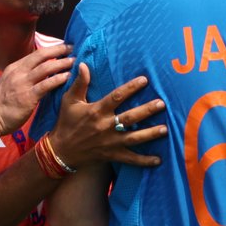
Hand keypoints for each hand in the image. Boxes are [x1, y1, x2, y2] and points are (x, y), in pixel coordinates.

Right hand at [0, 44, 72, 135]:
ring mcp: (23, 83)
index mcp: (14, 68)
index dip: (51, 49)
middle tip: (72, 48)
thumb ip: (22, 76)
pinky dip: (58, 79)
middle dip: (59, 50)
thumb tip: (37, 73)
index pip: (35, 54)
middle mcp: (18, 72)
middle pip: (42, 55)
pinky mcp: (28, 96)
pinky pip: (46, 84)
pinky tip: (67, 77)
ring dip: (62, 63)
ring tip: (74, 61)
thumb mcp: (9, 83)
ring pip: (46, 68)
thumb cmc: (0, 104)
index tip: (63, 47)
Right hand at [49, 63, 165, 168]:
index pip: (117, 97)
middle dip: (147, 110)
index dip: (131, 88)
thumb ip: (80, 84)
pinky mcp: (112, 154)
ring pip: (134, 138)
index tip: (145, 80)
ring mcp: (110, 142)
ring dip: (150, 134)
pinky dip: (144, 161)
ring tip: (165, 129)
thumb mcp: (69, 101)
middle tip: (162, 104)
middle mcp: (105, 126)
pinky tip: (158, 160)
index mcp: (97, 111)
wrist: (60, 150)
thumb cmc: (66, 123)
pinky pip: (130, 159)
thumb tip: (83, 65)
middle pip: (130, 118)